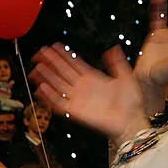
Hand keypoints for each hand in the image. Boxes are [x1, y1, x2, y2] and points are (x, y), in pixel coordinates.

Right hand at [32, 44, 148, 144]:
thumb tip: (113, 48)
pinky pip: (59, 102)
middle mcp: (82, 87)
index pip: (74, 63)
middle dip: (51, 62)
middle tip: (40, 52)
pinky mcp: (75, 111)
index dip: (63, 55)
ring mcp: (77, 99)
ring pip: (58, 85)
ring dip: (47, 76)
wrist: (130, 121)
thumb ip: (118, 63)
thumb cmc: (130, 101)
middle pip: (62, 72)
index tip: (53, 46)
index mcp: (93, 78)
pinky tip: (41, 87)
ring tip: (36, 67)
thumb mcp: (126, 77)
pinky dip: (49, 96)